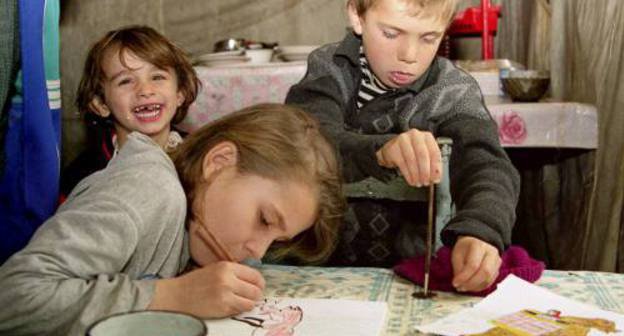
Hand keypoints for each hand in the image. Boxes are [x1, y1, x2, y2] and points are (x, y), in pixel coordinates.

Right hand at [148, 261, 264, 317]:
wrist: (176, 296)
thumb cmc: (195, 283)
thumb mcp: (215, 269)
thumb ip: (234, 273)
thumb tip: (255, 281)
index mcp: (227, 266)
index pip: (255, 275)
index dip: (259, 283)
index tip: (257, 287)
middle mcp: (228, 279)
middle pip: (256, 290)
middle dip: (256, 295)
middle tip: (250, 297)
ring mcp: (225, 294)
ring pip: (252, 301)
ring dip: (249, 303)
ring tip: (240, 302)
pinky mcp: (222, 308)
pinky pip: (241, 310)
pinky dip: (240, 309)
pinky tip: (231, 306)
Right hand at [375, 129, 441, 186]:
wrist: (394, 147)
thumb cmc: (412, 151)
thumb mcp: (425, 154)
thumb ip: (432, 165)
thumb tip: (435, 178)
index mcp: (427, 137)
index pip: (434, 152)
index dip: (436, 168)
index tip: (435, 178)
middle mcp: (415, 136)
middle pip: (423, 155)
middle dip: (425, 172)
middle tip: (426, 182)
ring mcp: (403, 140)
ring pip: (412, 160)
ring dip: (416, 175)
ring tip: (418, 182)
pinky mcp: (394, 148)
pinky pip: (402, 164)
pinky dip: (408, 175)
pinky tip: (411, 180)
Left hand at [451, 236, 500, 291]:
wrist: (478, 241)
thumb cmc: (466, 247)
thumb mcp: (457, 254)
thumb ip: (458, 268)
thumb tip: (459, 283)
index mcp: (479, 246)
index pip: (473, 265)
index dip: (464, 277)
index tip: (455, 283)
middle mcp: (491, 252)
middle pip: (485, 272)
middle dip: (471, 284)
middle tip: (460, 288)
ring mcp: (497, 261)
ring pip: (489, 279)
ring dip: (475, 287)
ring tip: (465, 287)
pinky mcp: (498, 268)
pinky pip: (491, 281)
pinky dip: (480, 286)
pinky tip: (472, 286)